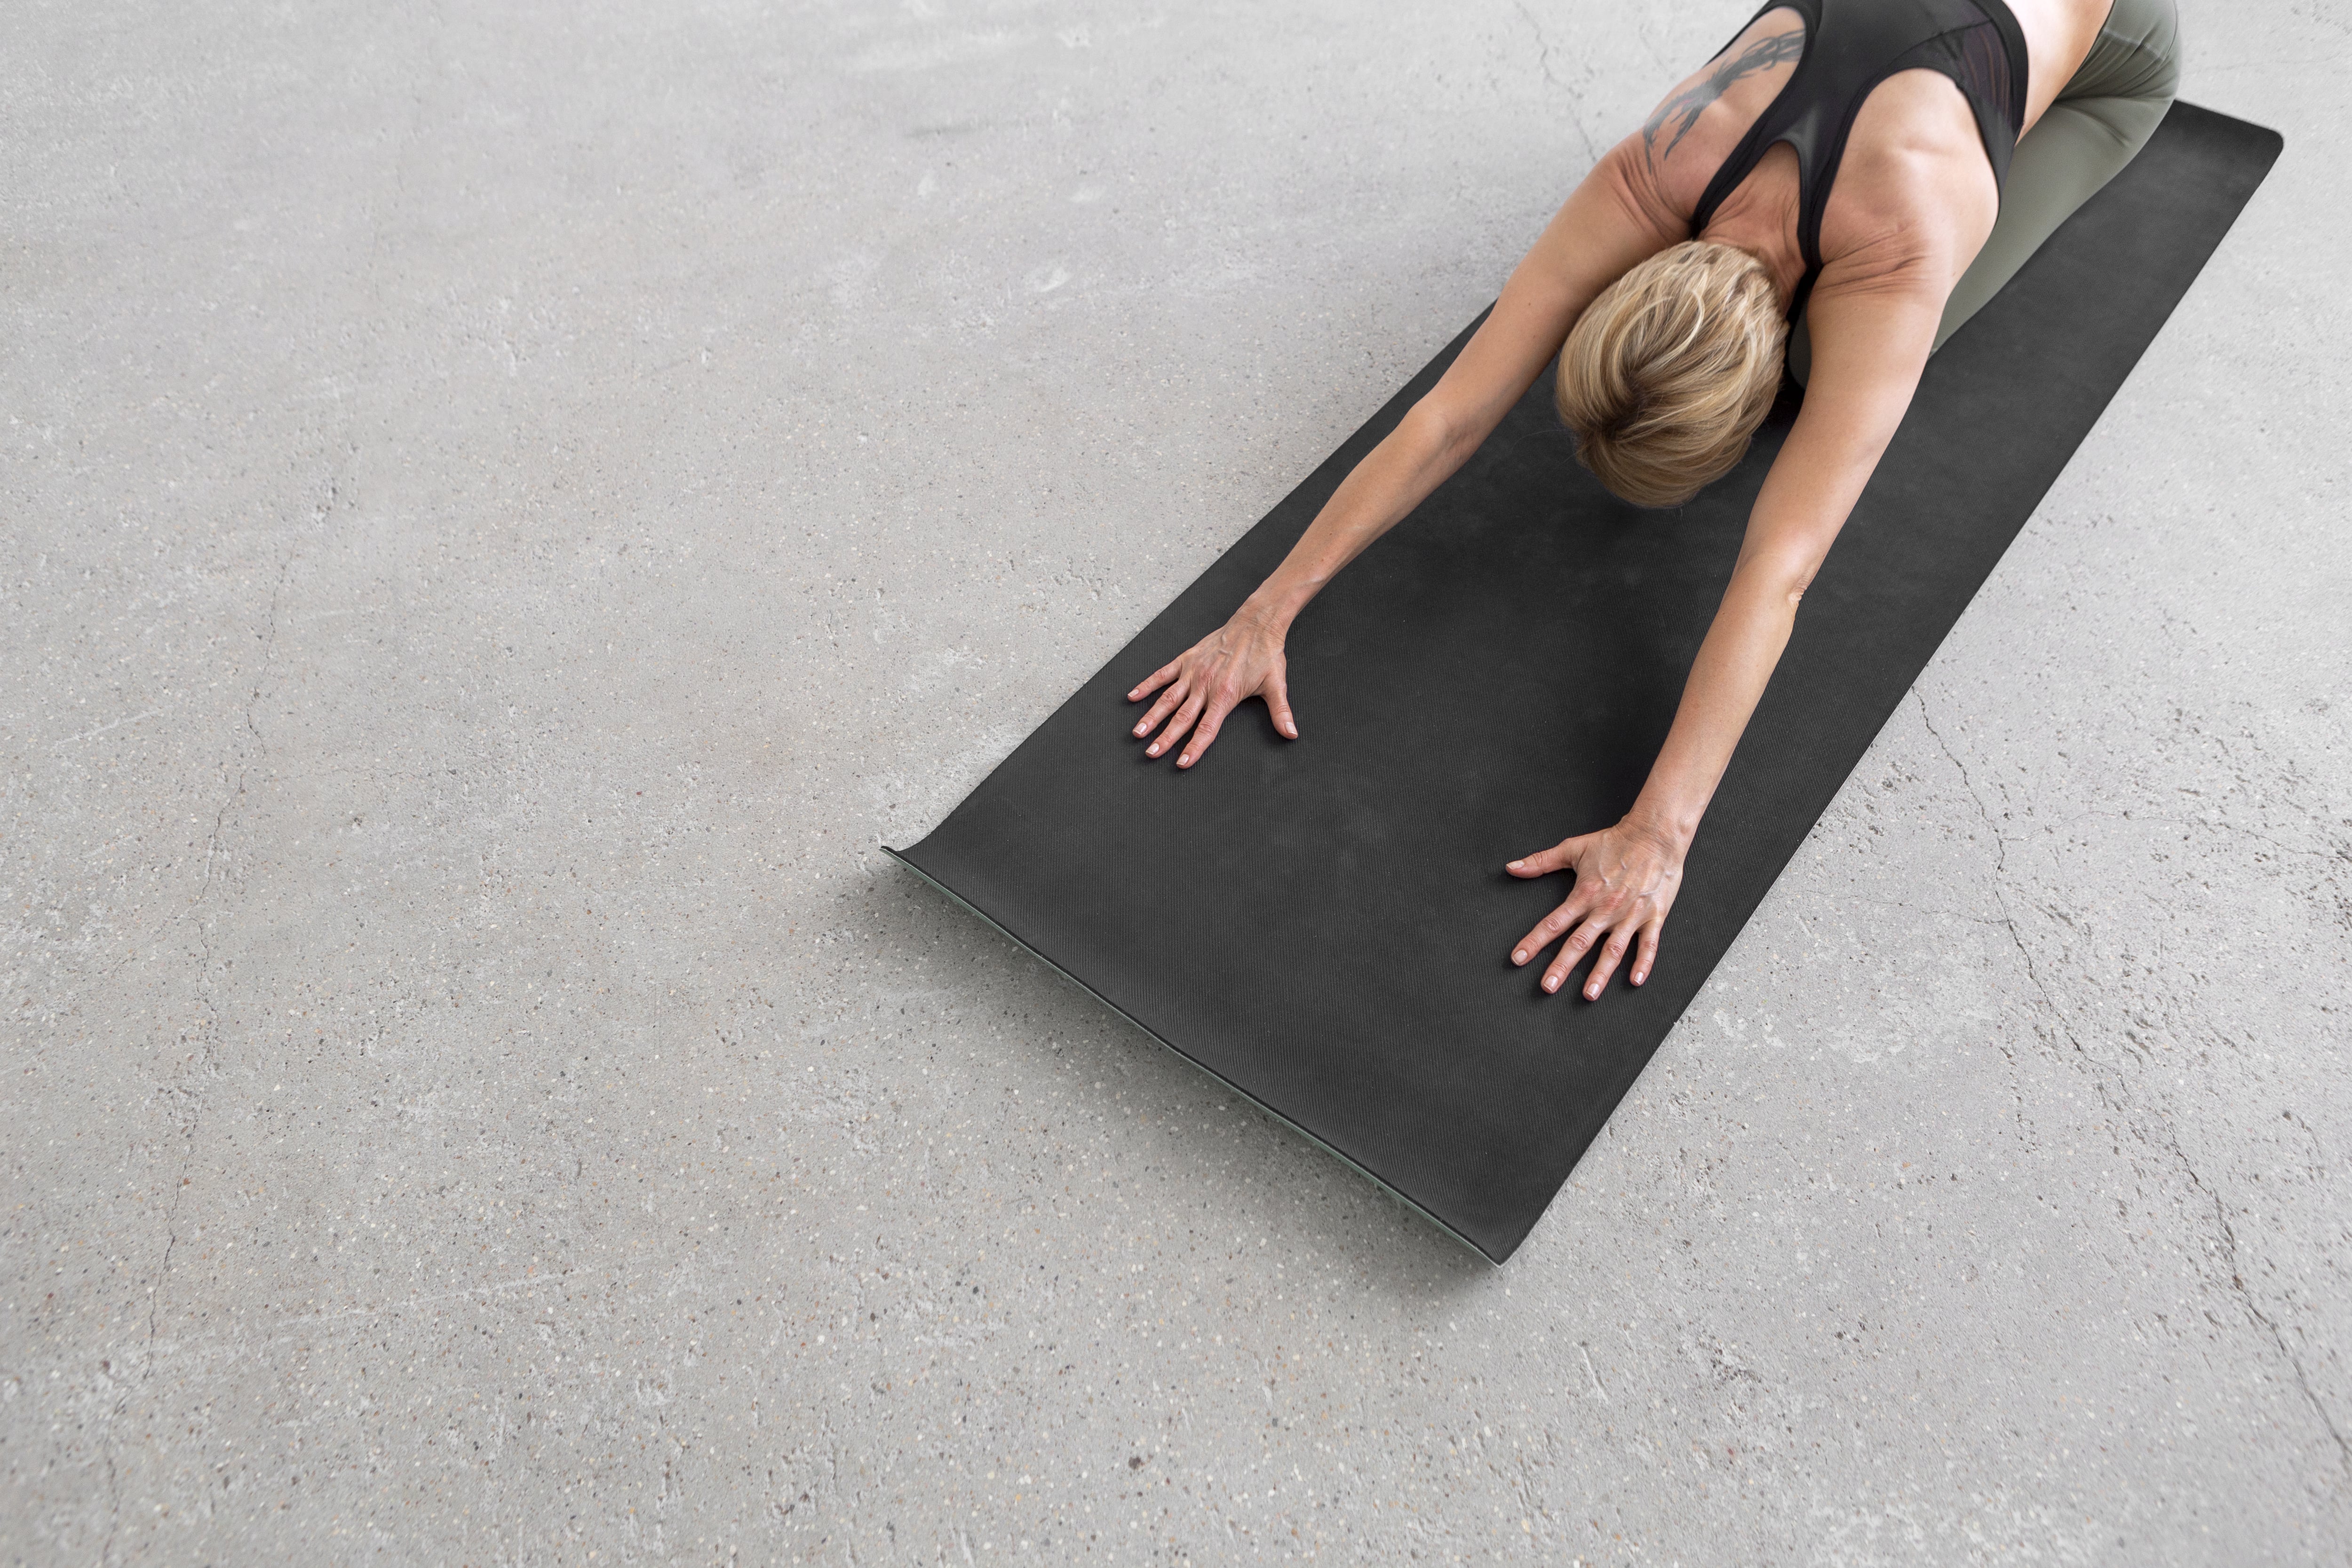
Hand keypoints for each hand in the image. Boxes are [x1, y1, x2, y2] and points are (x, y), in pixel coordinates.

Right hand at [1125, 609, 1297, 768]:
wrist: (1256, 623)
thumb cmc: (1265, 654)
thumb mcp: (1276, 684)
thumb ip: (1281, 712)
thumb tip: (1291, 734)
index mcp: (1226, 694)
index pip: (1207, 728)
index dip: (1194, 747)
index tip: (1182, 763)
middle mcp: (1206, 684)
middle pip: (1182, 718)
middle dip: (1166, 739)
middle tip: (1151, 754)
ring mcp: (1193, 671)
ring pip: (1168, 699)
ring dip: (1151, 717)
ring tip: (1138, 733)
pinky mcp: (1187, 659)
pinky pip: (1162, 674)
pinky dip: (1147, 685)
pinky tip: (1133, 697)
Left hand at [1505, 819, 1684, 998]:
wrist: (1654, 835)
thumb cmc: (1613, 842)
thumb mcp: (1573, 848)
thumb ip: (1540, 861)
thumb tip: (1511, 867)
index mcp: (1584, 894)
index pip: (1553, 923)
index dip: (1534, 941)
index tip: (1518, 958)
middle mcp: (1605, 909)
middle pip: (1579, 942)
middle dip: (1562, 966)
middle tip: (1548, 987)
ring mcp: (1630, 915)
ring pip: (1613, 950)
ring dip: (1600, 973)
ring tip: (1588, 994)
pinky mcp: (1654, 916)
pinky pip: (1648, 944)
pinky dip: (1643, 963)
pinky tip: (1635, 981)